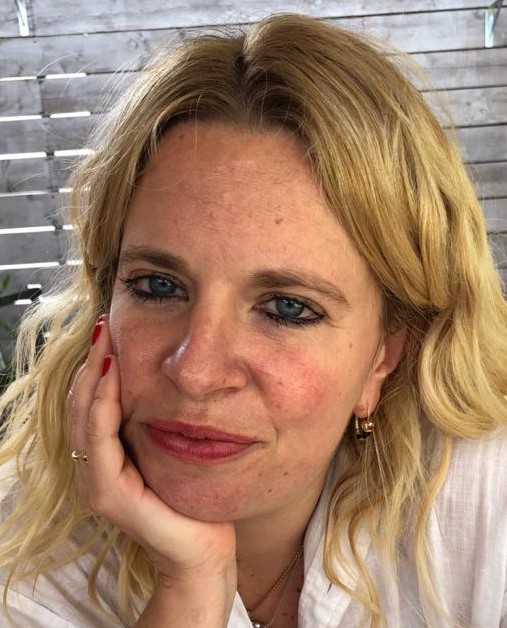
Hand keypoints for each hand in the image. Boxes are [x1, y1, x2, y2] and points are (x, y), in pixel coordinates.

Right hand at [66, 314, 236, 583]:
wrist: (203, 549)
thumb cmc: (191, 496)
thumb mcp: (168, 446)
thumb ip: (153, 418)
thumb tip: (159, 373)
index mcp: (104, 456)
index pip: (90, 402)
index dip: (96, 365)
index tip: (109, 329)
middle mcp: (92, 467)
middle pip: (80, 403)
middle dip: (91, 361)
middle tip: (104, 324)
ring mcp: (95, 481)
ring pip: (83, 415)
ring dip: (93, 374)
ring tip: (105, 339)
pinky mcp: (108, 493)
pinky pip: (99, 439)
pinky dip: (102, 403)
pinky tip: (112, 374)